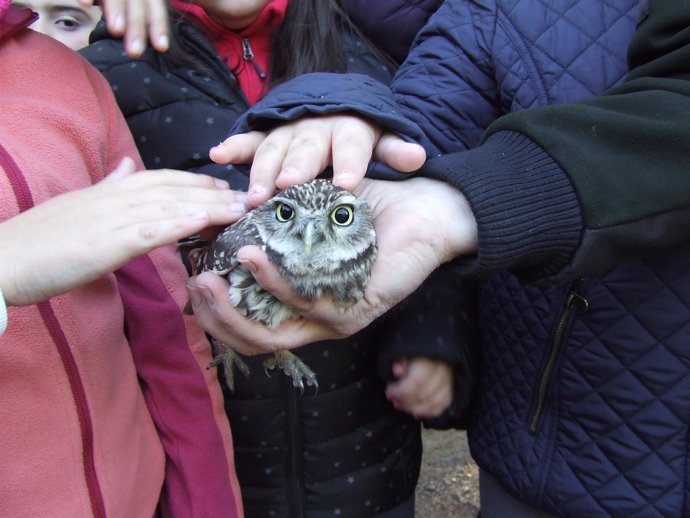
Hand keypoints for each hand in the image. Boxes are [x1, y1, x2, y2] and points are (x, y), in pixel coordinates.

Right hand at [0, 158, 246, 305]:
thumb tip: (124, 166)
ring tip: (239, 209)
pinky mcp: (106, 244)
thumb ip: (107, 186)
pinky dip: (178, 224)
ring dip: (208, 207)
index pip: (162, 179)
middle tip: (246, 199)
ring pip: (169, 207)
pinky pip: (149, 231)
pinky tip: (204, 222)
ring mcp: (111, 219)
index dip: (197, 181)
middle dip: (213, 193)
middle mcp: (115, 198)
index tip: (224, 187)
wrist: (4, 258)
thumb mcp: (79, 204)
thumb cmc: (40, 238)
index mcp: (110, 190)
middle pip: (174, 190)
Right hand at [79, 0, 168, 56]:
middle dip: (137, 25)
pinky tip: (84, 4)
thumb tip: (143, 42)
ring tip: (117, 31)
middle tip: (135, 52)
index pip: (155, 5)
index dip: (159, 25)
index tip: (161, 47)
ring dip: (117, 10)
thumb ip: (137, 10)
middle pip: (137, 1)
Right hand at [187, 176, 476, 352]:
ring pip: (272, 337)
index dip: (213, 308)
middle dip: (214, 317)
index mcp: (300, 302)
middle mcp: (314, 317)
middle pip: (252, 340)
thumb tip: (215, 218)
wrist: (422, 208)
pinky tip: (252, 256)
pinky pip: (304, 305)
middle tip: (195, 281)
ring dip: (233, 311)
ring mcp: (334, 319)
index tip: (191, 273)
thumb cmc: (365, 210)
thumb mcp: (304, 213)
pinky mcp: (354, 311)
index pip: (247, 324)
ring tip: (210, 277)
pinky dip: (272, 282)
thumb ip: (265, 222)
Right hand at [209, 115, 425, 206]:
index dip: (348, 162)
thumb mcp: (379, 140)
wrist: (331, 106)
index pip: (351, 146)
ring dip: (262, 170)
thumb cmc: (357, 135)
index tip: (345, 184)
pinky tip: (217, 155)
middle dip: (297, 165)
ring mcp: (287, 132)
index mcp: (347, 130)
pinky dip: (234, 146)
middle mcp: (315, 129)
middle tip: (289, 186)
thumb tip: (418, 156)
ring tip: (255, 196)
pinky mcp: (266, 136)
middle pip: (306, 148)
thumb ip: (394, 150)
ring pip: (274, 149)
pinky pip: (249, 141)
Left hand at [385, 358, 453, 418]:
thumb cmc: (413, 352)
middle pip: (424, 394)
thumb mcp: (403, 352)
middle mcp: (442, 371)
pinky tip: (415, 413)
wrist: (430, 350)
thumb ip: (400, 361)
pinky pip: (441, 406)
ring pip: (433, 402)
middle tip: (393, 400)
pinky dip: (427, 412)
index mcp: (429, 359)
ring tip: (400, 406)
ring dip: (414, 408)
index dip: (400, 390)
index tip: (389, 392)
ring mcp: (448, 381)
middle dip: (405, 401)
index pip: (416, 381)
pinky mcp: (451, 390)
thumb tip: (398, 370)